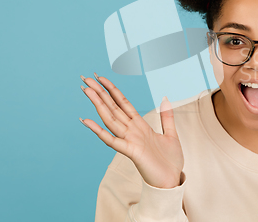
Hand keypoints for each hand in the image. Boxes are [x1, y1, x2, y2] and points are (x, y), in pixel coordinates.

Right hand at [79, 73, 183, 188]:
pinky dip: (99, 131)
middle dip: (100, 92)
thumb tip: (165, 98)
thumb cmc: (170, 160)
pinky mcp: (130, 151)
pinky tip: (87, 121)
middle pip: (113, 107)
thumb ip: (167, 117)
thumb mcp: (171, 134)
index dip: (112, 89)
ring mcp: (129, 140)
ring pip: (110, 118)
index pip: (123, 103)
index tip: (100, 77)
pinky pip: (112, 140)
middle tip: (85, 78)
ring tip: (86, 91)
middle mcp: (132, 130)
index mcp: (140, 125)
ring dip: (98, 104)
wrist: (172, 180)